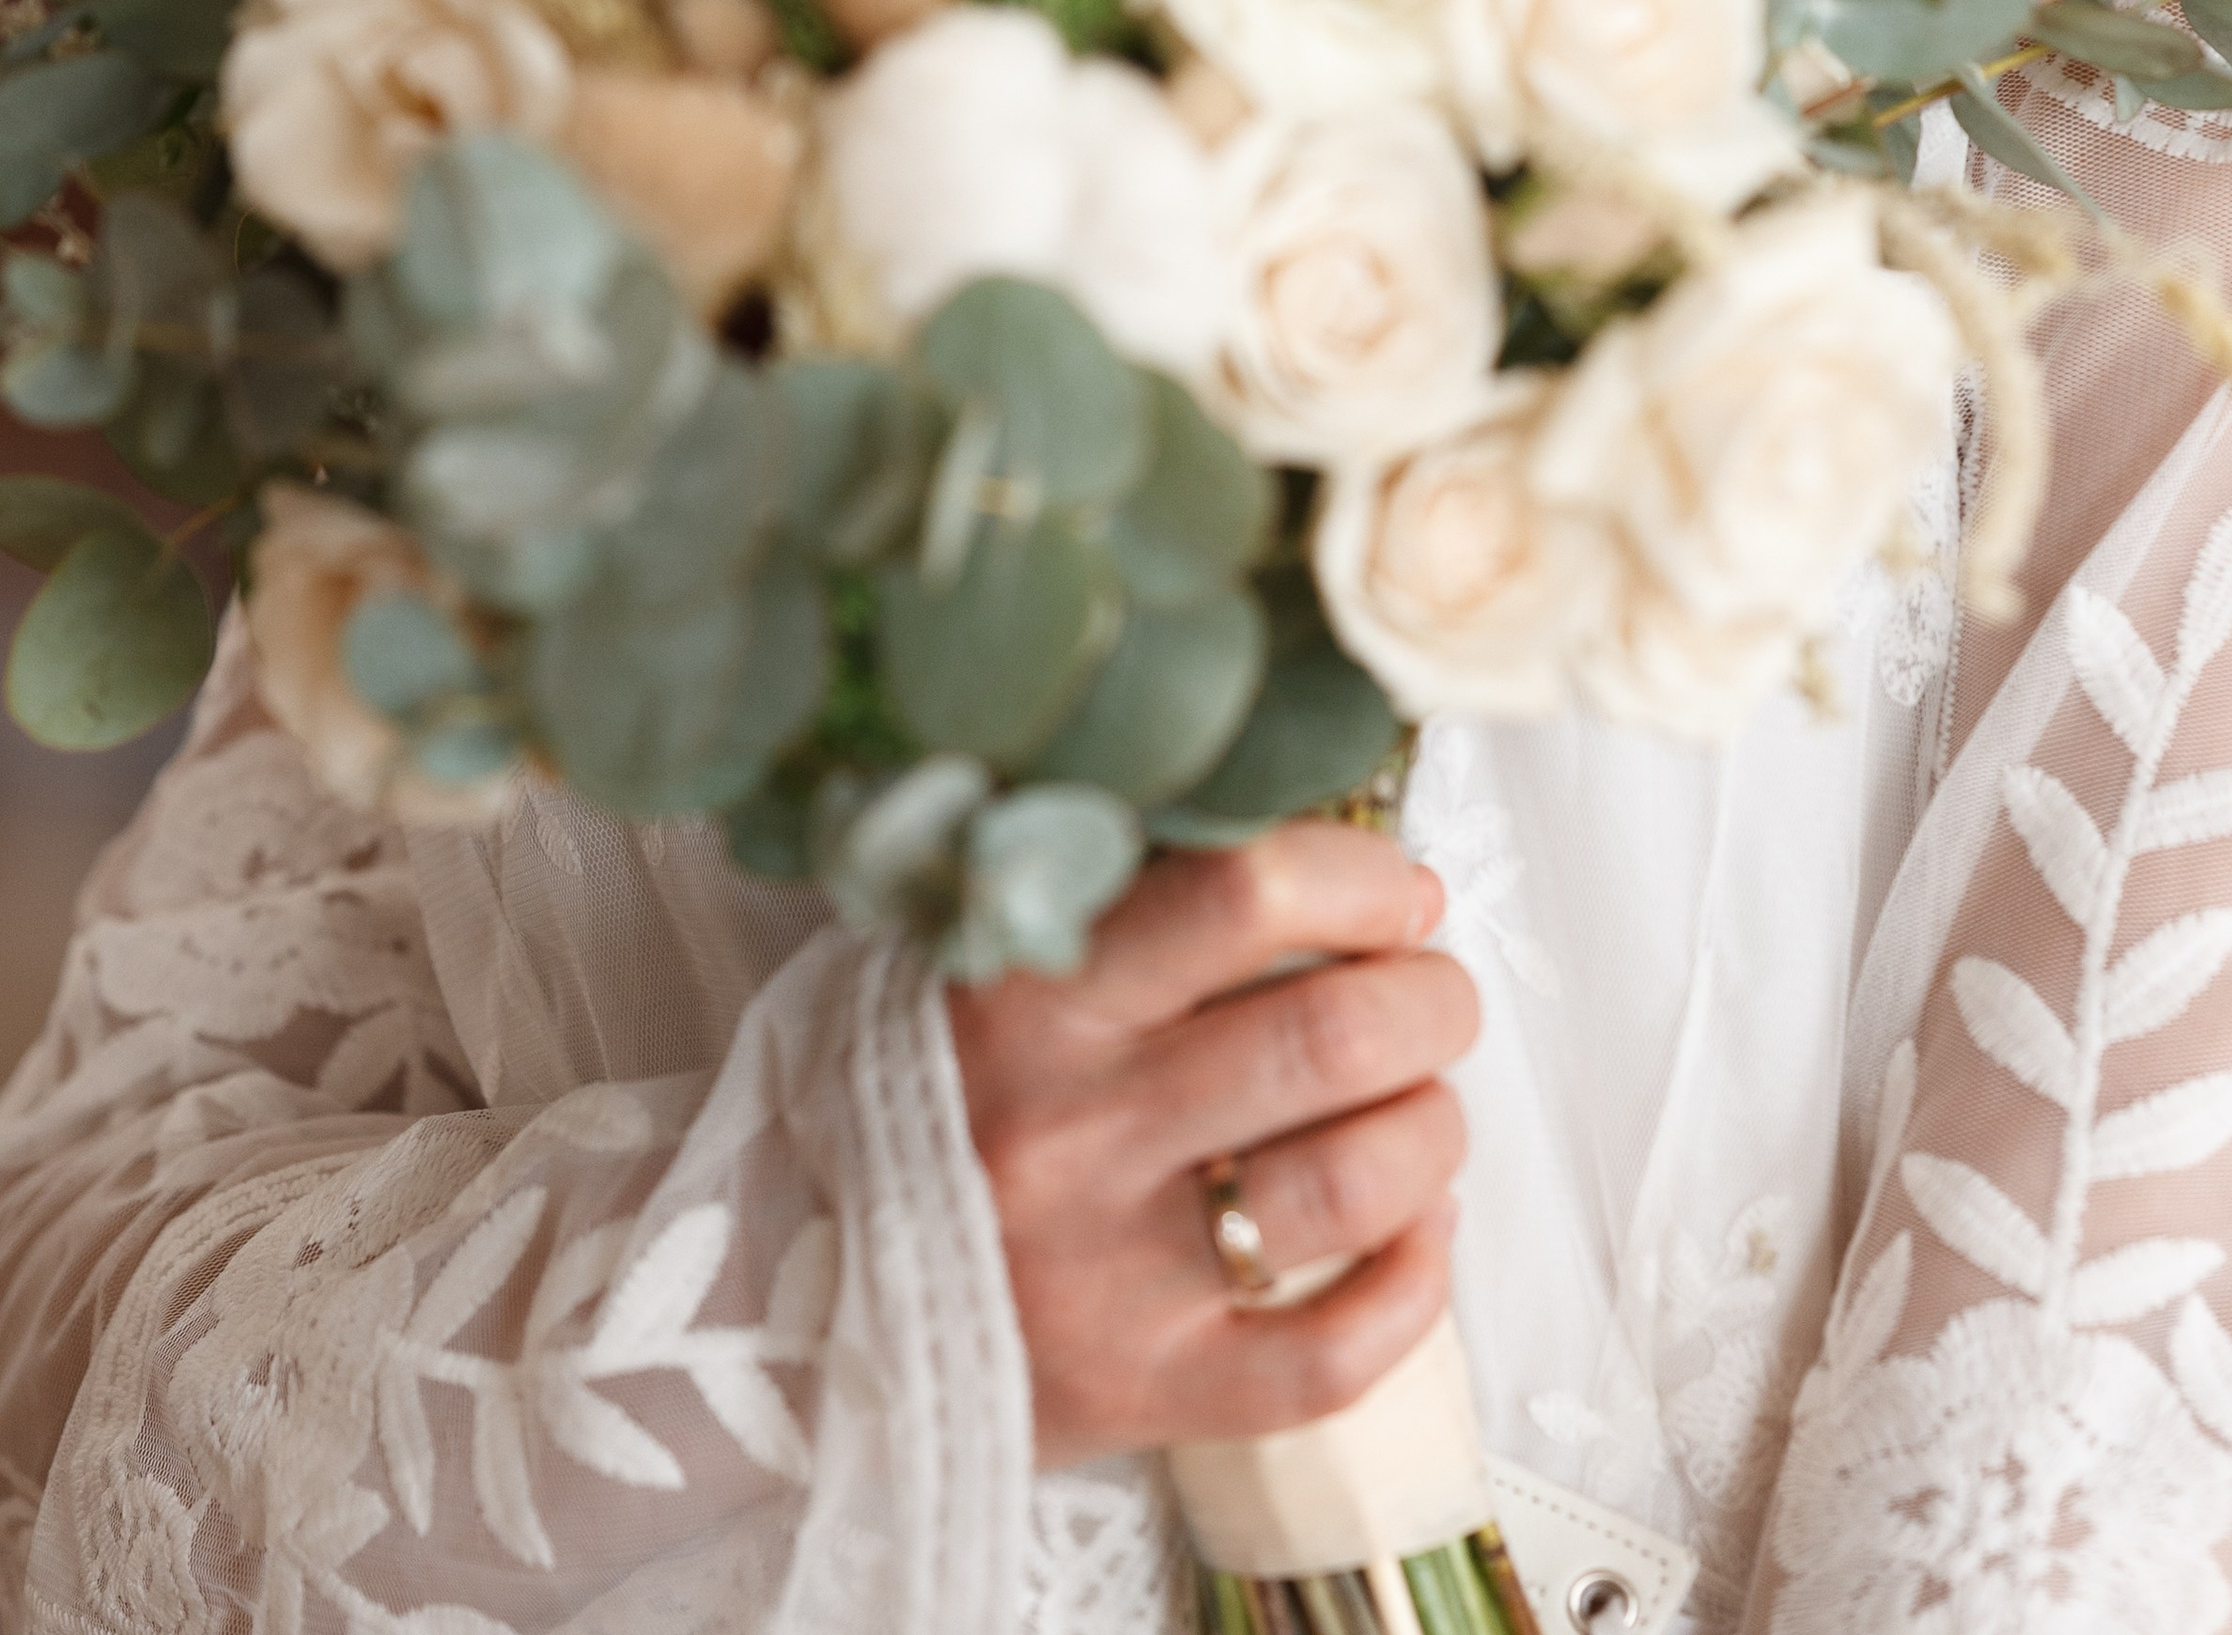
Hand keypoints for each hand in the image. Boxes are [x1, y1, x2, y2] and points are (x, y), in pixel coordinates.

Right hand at [945, 823, 1475, 1467]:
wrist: (794, 1295)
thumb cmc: (936, 1097)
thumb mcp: (986, 958)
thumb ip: (1122, 894)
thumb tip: (1320, 846)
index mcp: (1034, 992)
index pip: (1244, 892)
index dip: (1364, 880)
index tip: (1401, 893)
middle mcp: (1072, 1125)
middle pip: (1330, 1037)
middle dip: (1430, 1003)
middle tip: (1434, 998)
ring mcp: (1110, 1269)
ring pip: (1352, 1185)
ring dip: (1432, 1130)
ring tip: (1424, 1107)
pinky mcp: (1144, 1388)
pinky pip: (1331, 1352)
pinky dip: (1413, 1285)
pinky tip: (1417, 1231)